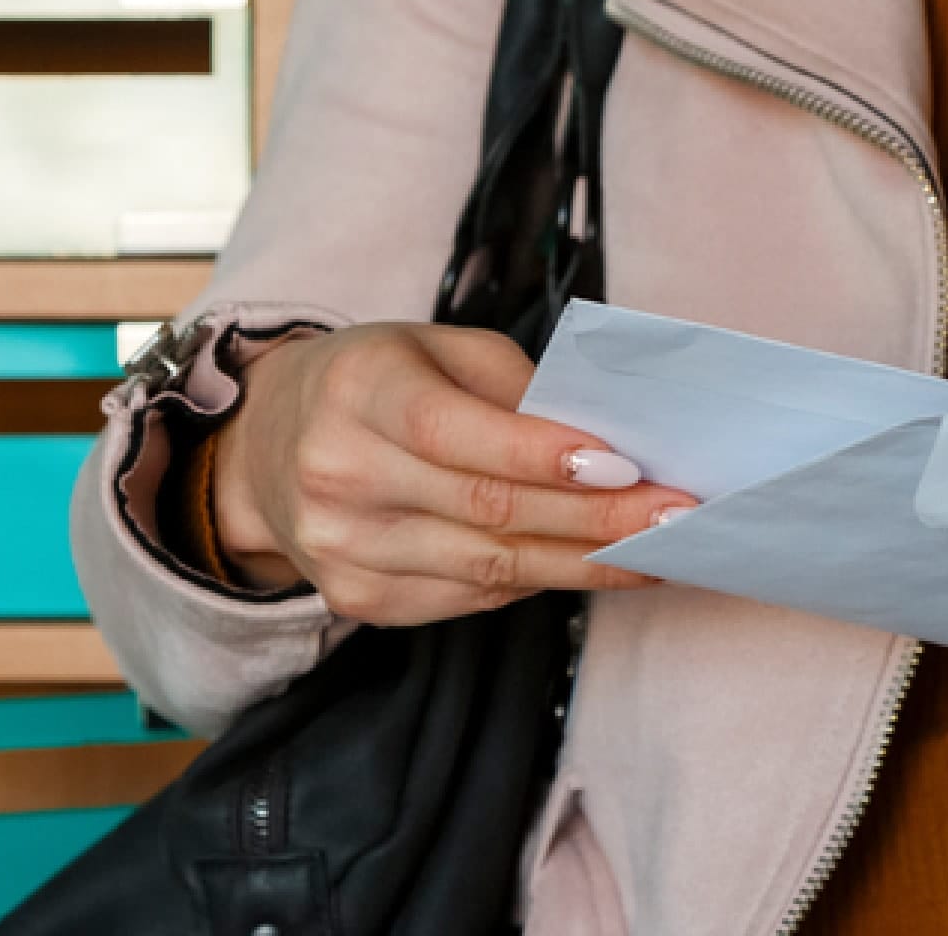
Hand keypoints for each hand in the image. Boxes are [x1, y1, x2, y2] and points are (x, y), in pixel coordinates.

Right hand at [209, 323, 694, 623]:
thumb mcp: (436, 348)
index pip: (455, 433)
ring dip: (586, 563)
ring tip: (658, 549)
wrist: (269, 446)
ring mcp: (344, 549)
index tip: (629, 463)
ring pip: (490, 569)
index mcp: (359, 392)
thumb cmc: (380, 381)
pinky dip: (540, 580)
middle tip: (679, 515)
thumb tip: (607, 439)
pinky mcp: (360, 600)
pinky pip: (472, 597)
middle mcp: (339, 475)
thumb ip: (514, 385)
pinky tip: (593, 565)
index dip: (544, 454)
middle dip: (596, 517)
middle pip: (487, 510)